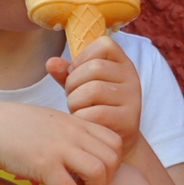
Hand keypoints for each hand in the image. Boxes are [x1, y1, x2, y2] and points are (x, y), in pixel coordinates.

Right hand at [0, 101, 122, 184]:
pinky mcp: (43, 164)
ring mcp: (59, 148)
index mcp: (77, 123)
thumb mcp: (53, 124)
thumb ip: (74, 134)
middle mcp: (73, 134)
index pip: (116, 143)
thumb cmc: (18, 130)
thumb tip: (90, 152)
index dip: (113, 163)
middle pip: (113, 159)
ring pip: (98, 172)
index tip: (98, 175)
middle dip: (108, 180)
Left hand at [47, 35, 142, 158]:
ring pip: (94, 90)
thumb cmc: (96, 107)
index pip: (104, 44)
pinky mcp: (128, 119)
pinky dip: (81, 117)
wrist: (115, 140)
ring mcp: (132, 98)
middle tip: (71, 95)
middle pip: (95, 68)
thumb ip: (67, 73)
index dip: (82, 57)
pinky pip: (95, 113)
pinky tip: (82, 121)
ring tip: (76, 108)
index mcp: (122, 63)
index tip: (76, 72)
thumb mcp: (82, 85)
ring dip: (75, 101)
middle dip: (73, 82)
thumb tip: (51, 63)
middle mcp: (132, 78)